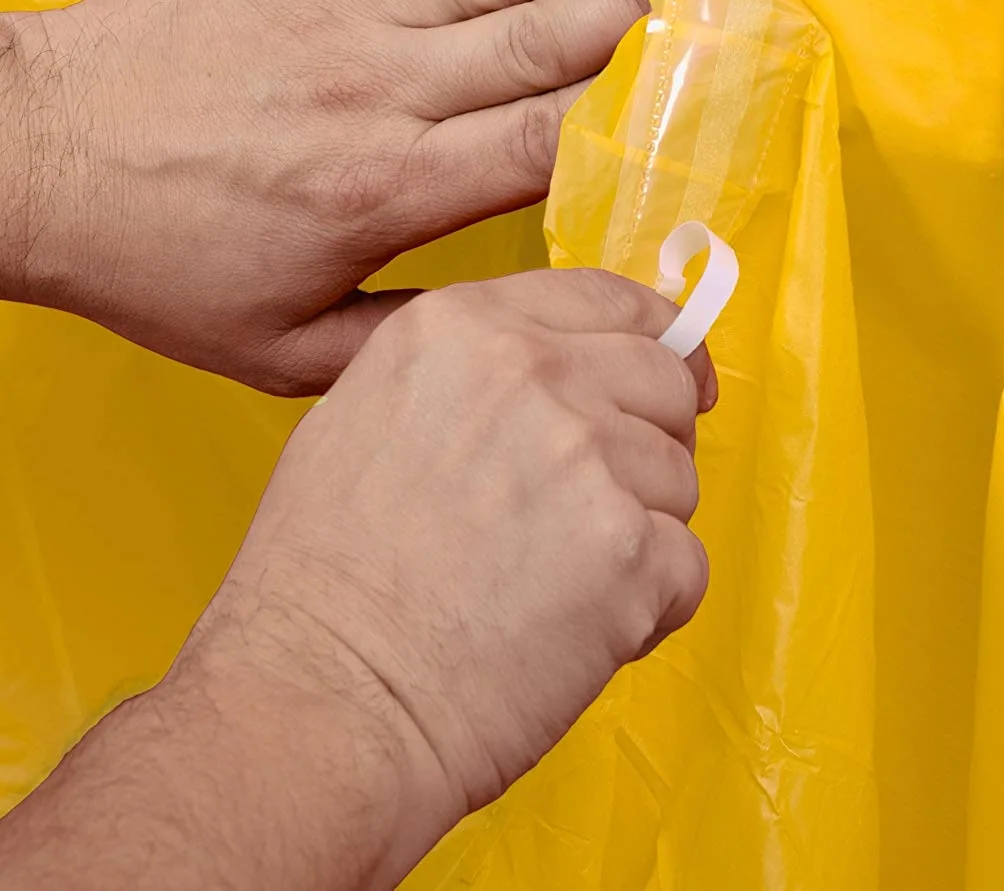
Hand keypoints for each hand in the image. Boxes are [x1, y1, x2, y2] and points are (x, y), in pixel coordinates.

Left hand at [0, 0, 648, 393]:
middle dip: (652, 24)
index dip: (642, 124)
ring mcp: (350, 4)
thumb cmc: (154, 263)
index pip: (555, 141)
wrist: (29, 153)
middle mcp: (384, 87)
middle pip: (560, 34)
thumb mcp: (279, 355)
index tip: (702, 120)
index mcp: (388, 191)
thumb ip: (408, 342)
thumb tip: (520, 330)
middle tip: (722, 17)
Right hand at [0, 270, 714, 890]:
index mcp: (462, 328)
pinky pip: (685, 567)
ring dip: (638, 538)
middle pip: (665, 382)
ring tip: (546, 591)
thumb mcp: (368, 417)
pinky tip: (568, 636)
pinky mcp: (629, 550)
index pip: (611, 300)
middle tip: (590, 518)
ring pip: (678, 480)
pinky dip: (648, 612)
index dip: (657, 343)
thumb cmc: (324, 589)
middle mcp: (532, 372)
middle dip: (650, 447)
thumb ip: (474, 378)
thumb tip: (572, 376)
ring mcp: (587, 458)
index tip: (676, 377)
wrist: (318, 703)